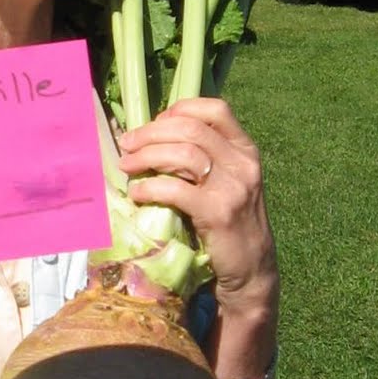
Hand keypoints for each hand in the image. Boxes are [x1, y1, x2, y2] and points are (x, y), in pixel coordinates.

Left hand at [117, 98, 278, 317]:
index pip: (215, 109)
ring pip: (183, 154)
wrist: (251, 269)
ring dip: (146, 156)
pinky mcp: (218, 213)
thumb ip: (203, 159)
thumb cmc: (229, 224)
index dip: (179, 110)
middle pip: (190, 128)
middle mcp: (242, 163)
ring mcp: (233, 188)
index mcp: (244, 150)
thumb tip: (155, 138)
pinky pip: (176, 189)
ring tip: (126, 166)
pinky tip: (137, 194)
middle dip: (151, 133)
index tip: (154, 124)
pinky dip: (150, 187)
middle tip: (127, 145)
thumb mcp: (227, 183)